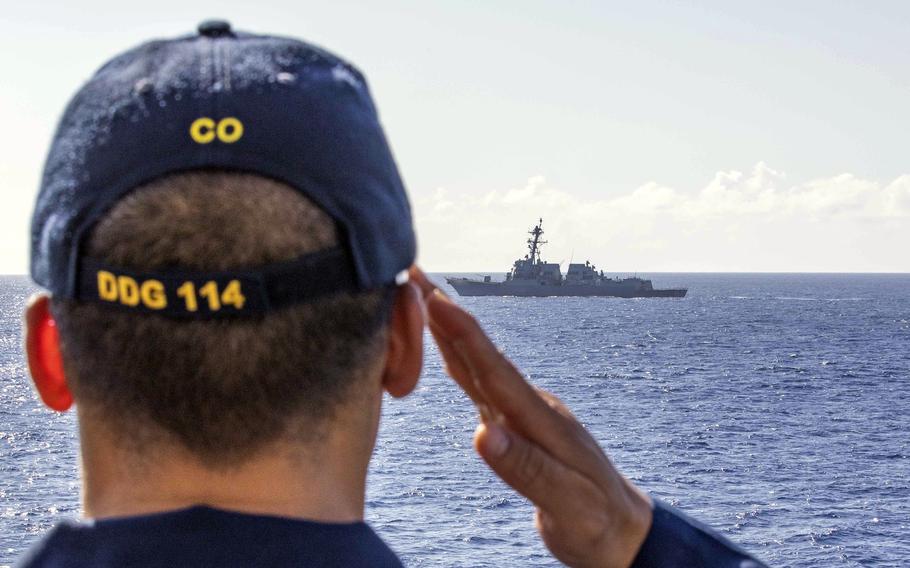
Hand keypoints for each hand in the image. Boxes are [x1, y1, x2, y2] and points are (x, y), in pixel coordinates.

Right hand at [411, 268, 652, 567]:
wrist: (622, 531)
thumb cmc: (597, 522)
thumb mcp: (566, 503)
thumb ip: (526, 468)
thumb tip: (483, 434)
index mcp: (541, 422)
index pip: (495, 370)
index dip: (463, 334)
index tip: (433, 297)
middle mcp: (530, 409)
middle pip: (481, 355)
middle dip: (446, 315)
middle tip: (413, 274)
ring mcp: (524, 415)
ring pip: (478, 365)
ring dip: (449, 331)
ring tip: (421, 298)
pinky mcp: (517, 427)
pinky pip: (480, 386)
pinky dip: (459, 361)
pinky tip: (447, 350)